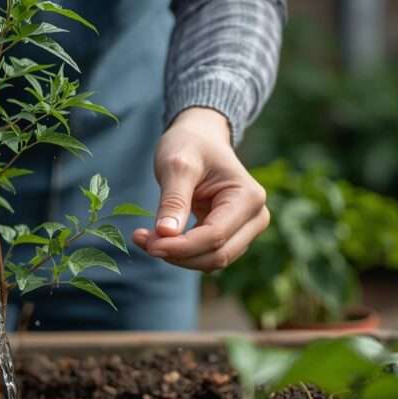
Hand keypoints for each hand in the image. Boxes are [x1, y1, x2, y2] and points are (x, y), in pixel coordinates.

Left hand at [132, 107, 269, 271]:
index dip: (181, 246)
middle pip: (217, 255)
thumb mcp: (177, 165)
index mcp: (249, 197)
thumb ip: (173, 200)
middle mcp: (255, 217)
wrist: (199, 138)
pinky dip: (180, 253)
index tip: (148, 243)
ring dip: (177, 256)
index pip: (215, 235)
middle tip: (142, 240)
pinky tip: (156, 238)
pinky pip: (205, 255)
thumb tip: (166, 234)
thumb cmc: (190, 145)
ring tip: (145, 237)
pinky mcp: (230, 235)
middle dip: (178, 254)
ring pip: (211, 261)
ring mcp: (245, 229)